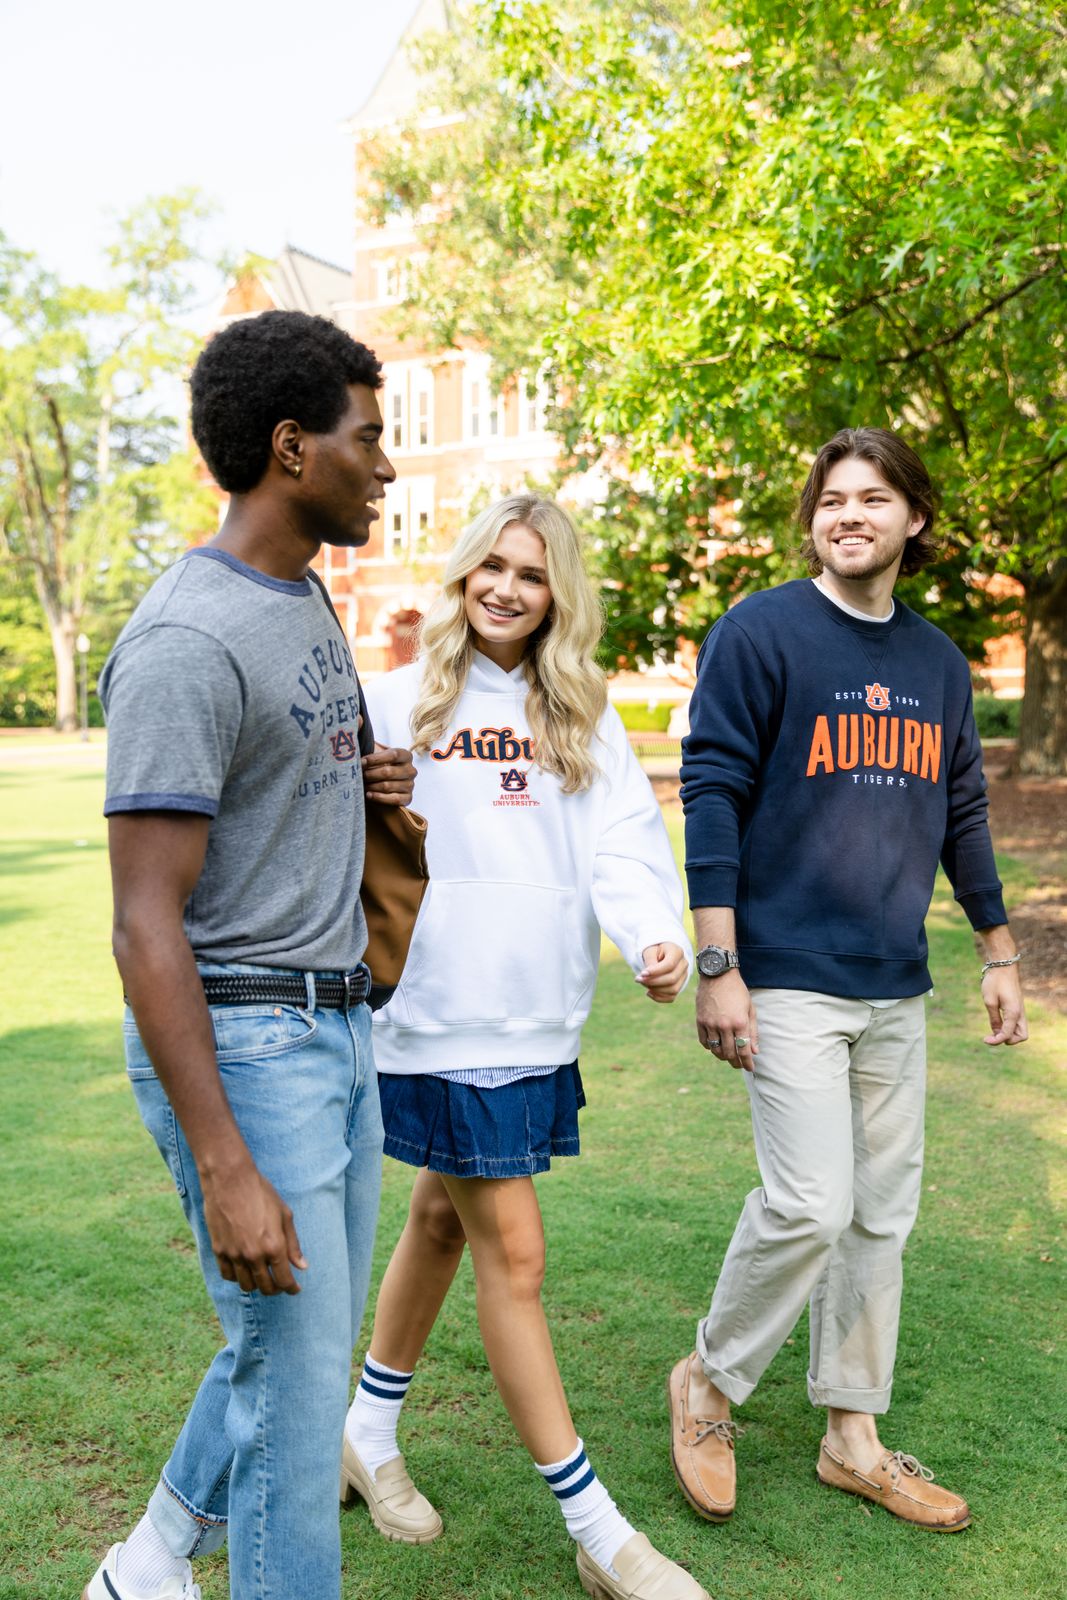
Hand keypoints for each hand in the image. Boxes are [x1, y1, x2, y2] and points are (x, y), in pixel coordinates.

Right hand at [201, 1161, 306, 1294]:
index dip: (291, 1288)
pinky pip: (228, 1275)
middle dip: (276, 1289)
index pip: (284, 1280)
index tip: (295, 1289)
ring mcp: (234, 1255)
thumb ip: (293, 1244)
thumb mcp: (284, 1215)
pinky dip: (237, 1277)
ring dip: (256, 1285)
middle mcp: (254, 1255)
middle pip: (266, 1287)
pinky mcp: (219, 1251)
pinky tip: (243, 1270)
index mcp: (274, 1247)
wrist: (230, 1180)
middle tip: (279, 1284)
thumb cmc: (261, 1193)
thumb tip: (302, 1266)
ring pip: (246, 1285)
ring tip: (261, 1276)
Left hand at [362, 742, 415, 806]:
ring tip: (361, 785)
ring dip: (371, 786)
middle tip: (359, 775)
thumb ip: (370, 748)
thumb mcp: (376, 755)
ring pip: (387, 786)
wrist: (381, 784)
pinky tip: (368, 794)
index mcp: (406, 756)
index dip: (375, 758)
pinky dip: (379, 797)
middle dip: (370, 774)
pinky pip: (394, 799)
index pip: (393, 755)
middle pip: (388, 772)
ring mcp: (410, 785)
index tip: (361, 762)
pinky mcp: (407, 798)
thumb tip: (355, 745)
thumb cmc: (377, 766)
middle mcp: (411, 770)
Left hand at [637, 942, 687, 1002]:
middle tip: (638, 979)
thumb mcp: (650, 951)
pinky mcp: (679, 986)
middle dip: (653, 982)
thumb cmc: (654, 951)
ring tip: (643, 983)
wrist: (660, 953)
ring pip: (673, 990)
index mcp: (677, 952)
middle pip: (672, 979)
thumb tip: (647, 977)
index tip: (642, 974)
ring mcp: (683, 976)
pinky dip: (659, 997)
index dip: (656, 971)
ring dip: (655, 990)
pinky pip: (671, 997)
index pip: (669, 965)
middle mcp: (683, 964)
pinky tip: (649, 992)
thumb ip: (650, 962)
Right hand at [696, 969, 757, 1071]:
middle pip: (729, 1053)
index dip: (747, 1063)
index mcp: (740, 1022)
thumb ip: (753, 1032)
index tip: (750, 1068)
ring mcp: (710, 1024)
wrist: (717, 975)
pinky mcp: (700, 1021)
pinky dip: (710, 1047)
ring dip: (723, 1057)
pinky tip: (716, 1046)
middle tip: (739, 1065)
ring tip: (728, 1057)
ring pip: (716, 1050)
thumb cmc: (737, 991)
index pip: (744, 1050)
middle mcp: (724, 1025)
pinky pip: (704, 1042)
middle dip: (736, 1063)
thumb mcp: (750, 1009)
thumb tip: (754, 1052)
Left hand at [981, 966, 1027, 1045]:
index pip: (1007, 1035)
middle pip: (1021, 1036)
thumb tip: (996, 1032)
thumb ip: (994, 1018)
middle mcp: (1020, 1013)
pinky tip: (997, 1024)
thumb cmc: (995, 982)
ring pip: (1021, 1031)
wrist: (1003, 967)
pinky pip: (1017, 1023)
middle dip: (1008, 1040)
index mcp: (1013, 1013)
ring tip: (994, 1031)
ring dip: (1010, 1035)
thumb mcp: (989, 1001)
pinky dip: (1009, 1028)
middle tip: (993, 1036)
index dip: (996, 1041)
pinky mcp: (1017, 1007)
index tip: (984, 1040)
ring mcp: (1020, 1010)